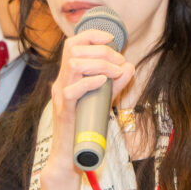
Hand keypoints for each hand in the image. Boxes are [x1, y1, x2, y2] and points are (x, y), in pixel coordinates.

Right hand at [41, 26, 133, 183]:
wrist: (70, 154)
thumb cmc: (86, 126)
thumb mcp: (104, 99)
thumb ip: (116, 83)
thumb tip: (129, 66)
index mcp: (69, 76)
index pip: (72, 44)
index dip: (91, 35)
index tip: (112, 39)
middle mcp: (62, 81)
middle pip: (75, 51)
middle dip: (102, 51)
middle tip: (120, 63)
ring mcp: (60, 95)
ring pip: (73, 65)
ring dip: (99, 64)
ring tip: (114, 73)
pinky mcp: (63, 110)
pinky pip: (71, 91)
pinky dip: (89, 82)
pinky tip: (104, 82)